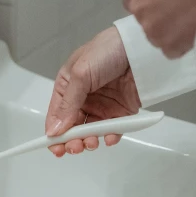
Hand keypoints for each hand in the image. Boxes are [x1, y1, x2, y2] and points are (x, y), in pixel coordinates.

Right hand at [45, 27, 140, 156]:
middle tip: (74, 147)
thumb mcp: (80, 74)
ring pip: (90, 132)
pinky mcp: (120, 112)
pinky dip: (109, 137)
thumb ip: (67, 104)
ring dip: (89, 141)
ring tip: (91, 142)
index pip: (56, 114)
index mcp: (68, 85)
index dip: (54, 132)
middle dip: (71, 140)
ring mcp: (102, 105)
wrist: (141, 49)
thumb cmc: (108, 50)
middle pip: (72, 127)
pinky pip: (112, 130)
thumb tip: (54, 130)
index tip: (54, 147)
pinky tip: (109, 137)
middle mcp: (83, 97)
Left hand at [123, 0, 195, 58]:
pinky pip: (173, 49)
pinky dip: (183, 44)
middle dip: (162, 15)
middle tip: (185, 9)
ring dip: (173, 31)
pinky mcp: (167, 46)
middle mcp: (139, 7)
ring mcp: (152, 29)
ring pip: (159, 34)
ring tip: (194, 20)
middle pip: (146, 17)